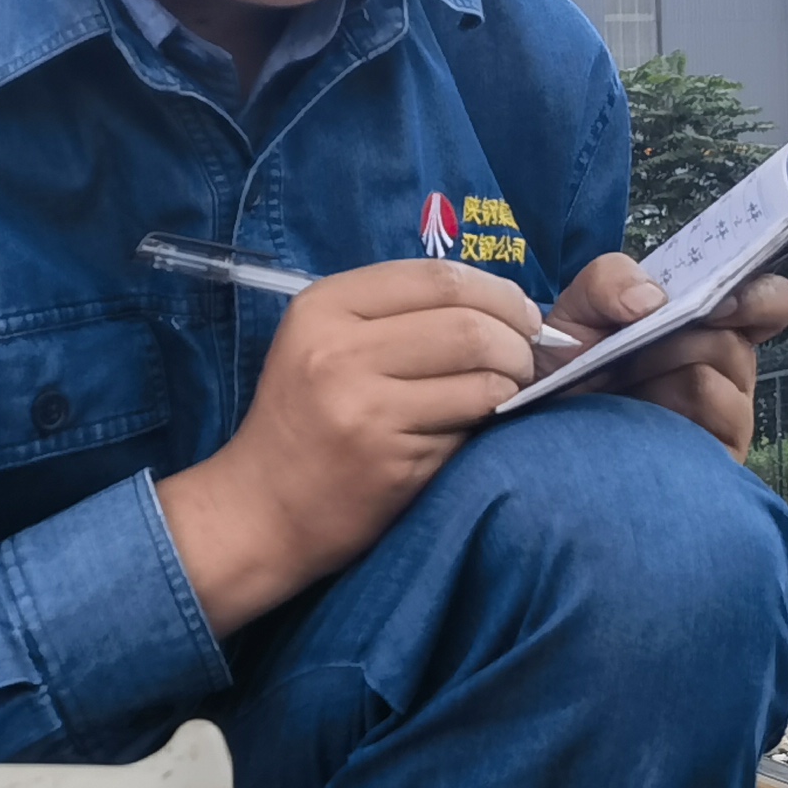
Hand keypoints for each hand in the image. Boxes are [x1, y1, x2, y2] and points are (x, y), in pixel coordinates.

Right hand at [159, 260, 545, 632]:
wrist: (261, 510)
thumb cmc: (304, 420)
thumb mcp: (325, 343)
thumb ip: (397, 314)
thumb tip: (501, 304)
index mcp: (324, 306)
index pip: (438, 277)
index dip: (498, 292)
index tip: (521, 315)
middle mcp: (339, 351)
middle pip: (469, 325)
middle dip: (517, 341)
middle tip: (527, 358)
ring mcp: (365, 408)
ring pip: (481, 378)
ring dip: (513, 385)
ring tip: (508, 392)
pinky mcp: (391, 460)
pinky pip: (469, 428)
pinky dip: (488, 424)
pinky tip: (476, 427)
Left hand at [543, 252, 787, 455]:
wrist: (544, 433)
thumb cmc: (569, 370)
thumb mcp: (577, 310)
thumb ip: (609, 280)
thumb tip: (652, 300)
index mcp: (707, 324)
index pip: (769, 304)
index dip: (761, 297)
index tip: (723, 299)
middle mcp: (725, 367)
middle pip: (736, 339)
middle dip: (684, 330)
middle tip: (645, 336)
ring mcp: (724, 415)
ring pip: (718, 373)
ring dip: (664, 366)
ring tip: (624, 379)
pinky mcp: (717, 456)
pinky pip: (714, 421)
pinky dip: (670, 409)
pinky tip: (637, 418)